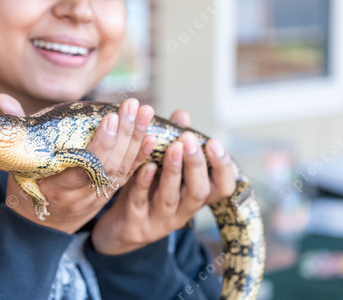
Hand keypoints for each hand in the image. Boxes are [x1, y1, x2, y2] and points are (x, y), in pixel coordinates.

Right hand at [0, 94, 155, 233]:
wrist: (39, 228)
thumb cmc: (25, 186)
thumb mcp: (16, 164)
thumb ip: (15, 129)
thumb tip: (1, 99)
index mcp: (55, 187)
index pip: (82, 167)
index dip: (99, 144)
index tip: (109, 118)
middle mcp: (80, 195)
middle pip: (108, 167)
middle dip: (125, 135)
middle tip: (134, 106)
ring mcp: (97, 197)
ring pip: (122, 171)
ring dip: (137, 141)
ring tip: (145, 112)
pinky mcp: (108, 195)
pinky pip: (128, 176)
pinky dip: (141, 157)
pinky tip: (152, 137)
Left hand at [90, 109, 235, 254]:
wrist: (120, 228)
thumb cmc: (149, 190)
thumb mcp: (164, 168)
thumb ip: (174, 142)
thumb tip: (182, 114)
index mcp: (195, 196)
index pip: (222, 187)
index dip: (223, 167)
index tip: (214, 142)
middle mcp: (183, 211)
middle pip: (198, 192)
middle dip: (195, 164)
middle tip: (189, 140)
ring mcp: (160, 220)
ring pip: (170, 197)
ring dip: (173, 171)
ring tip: (173, 147)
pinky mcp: (136, 224)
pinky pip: (141, 202)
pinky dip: (144, 184)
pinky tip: (146, 166)